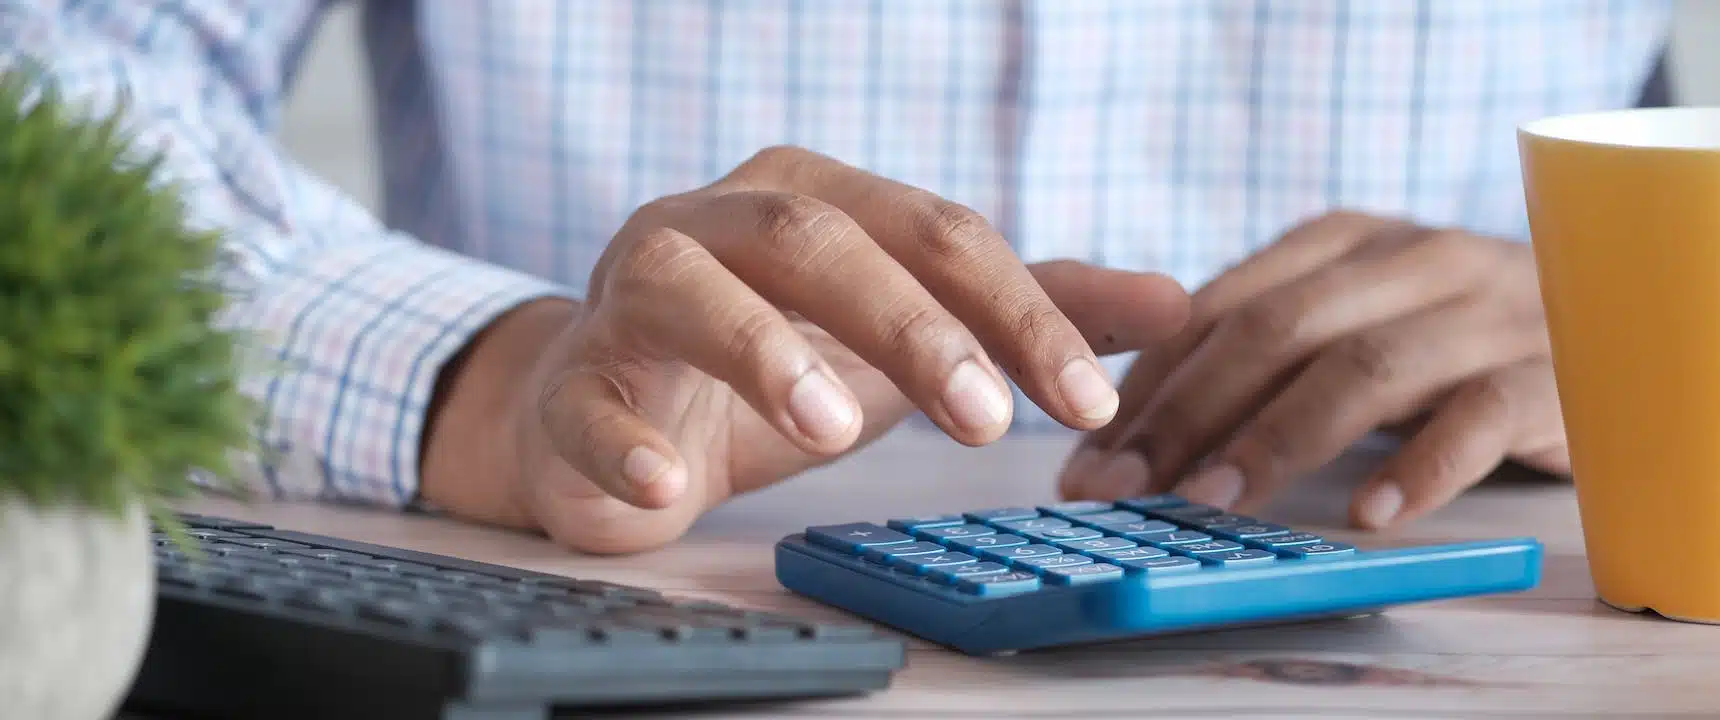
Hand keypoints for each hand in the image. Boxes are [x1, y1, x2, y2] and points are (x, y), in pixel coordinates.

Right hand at [422, 147, 1190, 552]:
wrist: (614, 408)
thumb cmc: (774, 359)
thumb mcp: (910, 332)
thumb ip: (1029, 312)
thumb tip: (1176, 302)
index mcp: (816, 198)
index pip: (934, 232)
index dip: (1017, 311)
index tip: (1088, 400)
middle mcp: (720, 222)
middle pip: (819, 238)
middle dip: (909, 324)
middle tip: (985, 420)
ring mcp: (633, 294)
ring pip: (691, 289)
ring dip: (763, 351)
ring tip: (833, 427)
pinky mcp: (573, 381)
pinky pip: (587, 400)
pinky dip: (624, 443)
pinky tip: (668, 487)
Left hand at [1057, 211, 1567, 528]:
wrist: (1608, 321)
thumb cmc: (1439, 340)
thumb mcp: (1344, 321)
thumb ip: (1254, 351)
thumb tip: (1123, 424)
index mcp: (1341, 241)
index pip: (1219, 306)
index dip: (1146, 384)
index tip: (1089, 456)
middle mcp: (1409, 260)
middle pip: (1276, 331)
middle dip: (1185, 413)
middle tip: (1125, 487)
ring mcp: (1483, 312)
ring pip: (1364, 368)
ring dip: (1278, 439)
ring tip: (1214, 503)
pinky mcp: (1547, 374)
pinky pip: (1478, 418)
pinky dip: (1419, 467)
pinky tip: (1367, 515)